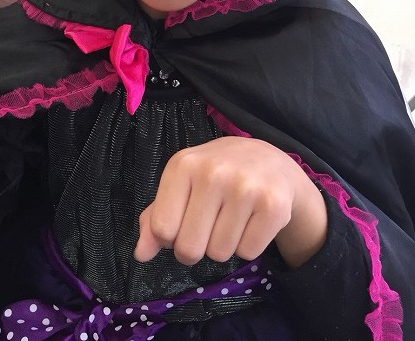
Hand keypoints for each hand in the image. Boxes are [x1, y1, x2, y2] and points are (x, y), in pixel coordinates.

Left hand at [134, 136, 326, 268]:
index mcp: (183, 164)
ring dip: (224, 246)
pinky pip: (248, 253)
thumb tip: (141, 254)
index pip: (162, 229)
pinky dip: (248, 246)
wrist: (267, 160)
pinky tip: (251, 220)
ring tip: (232, 218)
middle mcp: (213, 172)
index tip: (183, 222)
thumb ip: (156, 218)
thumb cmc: (215, 174)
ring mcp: (245, 187)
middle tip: (209, 226)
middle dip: (196, 248)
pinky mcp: (274, 204)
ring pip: (219, 254)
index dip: (170, 238)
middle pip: (189, 248)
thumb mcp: (181, 185)